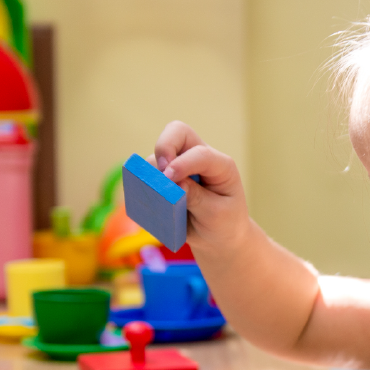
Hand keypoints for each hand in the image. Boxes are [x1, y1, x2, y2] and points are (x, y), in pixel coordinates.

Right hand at [153, 121, 250, 251]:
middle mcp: (198, 159)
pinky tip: (148, 200)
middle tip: (160, 172)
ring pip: (157, 155)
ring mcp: (180, 166)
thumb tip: (174, 182)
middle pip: (177, 132)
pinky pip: (147, 173)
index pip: (201, 154)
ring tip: (155, 196)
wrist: (219, 238)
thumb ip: (196, 198)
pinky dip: (144, 183)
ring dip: (151, 172)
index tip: (169, 179)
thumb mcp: (217, 215)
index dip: (183, 163)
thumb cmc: (225, 223)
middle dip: (164, 146)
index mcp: (220, 165)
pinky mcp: (165, 178)